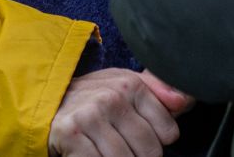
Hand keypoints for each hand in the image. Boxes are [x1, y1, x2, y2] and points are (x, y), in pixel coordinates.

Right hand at [48, 68, 192, 156]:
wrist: (47, 105)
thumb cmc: (93, 102)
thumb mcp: (124, 90)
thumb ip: (158, 94)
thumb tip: (186, 99)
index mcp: (131, 84)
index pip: (168, 133)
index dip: (156, 142)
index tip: (138, 137)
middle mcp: (112, 96)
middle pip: (150, 152)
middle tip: (120, 147)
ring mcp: (90, 115)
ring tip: (106, 151)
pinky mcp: (71, 134)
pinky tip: (93, 155)